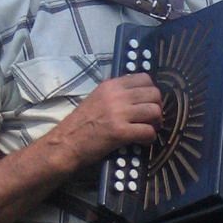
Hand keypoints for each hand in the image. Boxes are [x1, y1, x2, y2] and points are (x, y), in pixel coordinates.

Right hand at [47, 72, 162, 171]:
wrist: (66, 143)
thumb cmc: (81, 123)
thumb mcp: (96, 97)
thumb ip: (114, 90)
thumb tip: (132, 84)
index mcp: (111, 85)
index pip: (145, 78)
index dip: (151, 92)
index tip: (147, 102)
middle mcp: (116, 95)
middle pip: (154, 94)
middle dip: (157, 107)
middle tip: (151, 118)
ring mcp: (118, 113)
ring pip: (154, 111)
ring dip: (155, 122)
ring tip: (148, 129)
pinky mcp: (120, 131)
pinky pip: (148, 131)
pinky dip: (149, 138)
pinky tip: (142, 141)